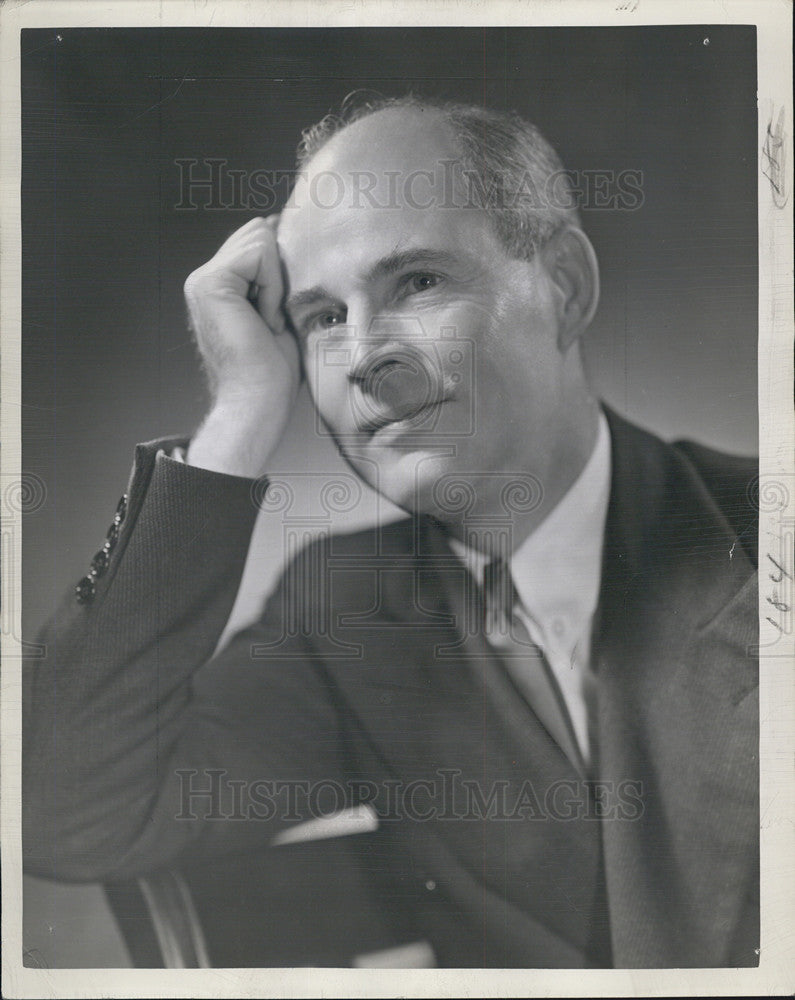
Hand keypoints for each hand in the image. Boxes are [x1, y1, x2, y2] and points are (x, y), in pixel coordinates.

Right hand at [184, 216, 300, 476]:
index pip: (258, 241)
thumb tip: (283, 230)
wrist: (259, 402)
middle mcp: (203, 279)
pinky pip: (259, 254)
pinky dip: (274, 286)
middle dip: (280, 271)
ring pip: (261, 239)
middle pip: (259, 232)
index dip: (282, 268)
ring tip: (269, 321)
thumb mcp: (279, 312)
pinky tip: (266, 320)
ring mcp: (202, 280)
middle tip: (275, 319)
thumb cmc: (275, 372)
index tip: (280, 314)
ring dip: (278, 282)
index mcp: (217, 286)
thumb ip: (274, 275)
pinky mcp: (211, 283)